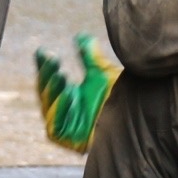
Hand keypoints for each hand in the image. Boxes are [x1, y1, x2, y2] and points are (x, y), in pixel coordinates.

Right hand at [34, 34, 120, 153]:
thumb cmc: (119, 100)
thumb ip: (90, 57)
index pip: (50, 79)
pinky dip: (60, 110)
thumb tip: (81, 36)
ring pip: (48, 108)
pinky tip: (69, 94)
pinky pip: (55, 127)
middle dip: (47, 75)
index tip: (43, 51)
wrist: (134, 122)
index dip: (45, 66)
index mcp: (69, 96)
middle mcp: (65, 110)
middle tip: (51, 59)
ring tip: (61, 75)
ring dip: (53, 90)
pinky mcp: (67, 140)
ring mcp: (65, 126)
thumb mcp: (104, 75)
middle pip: (46, 92)